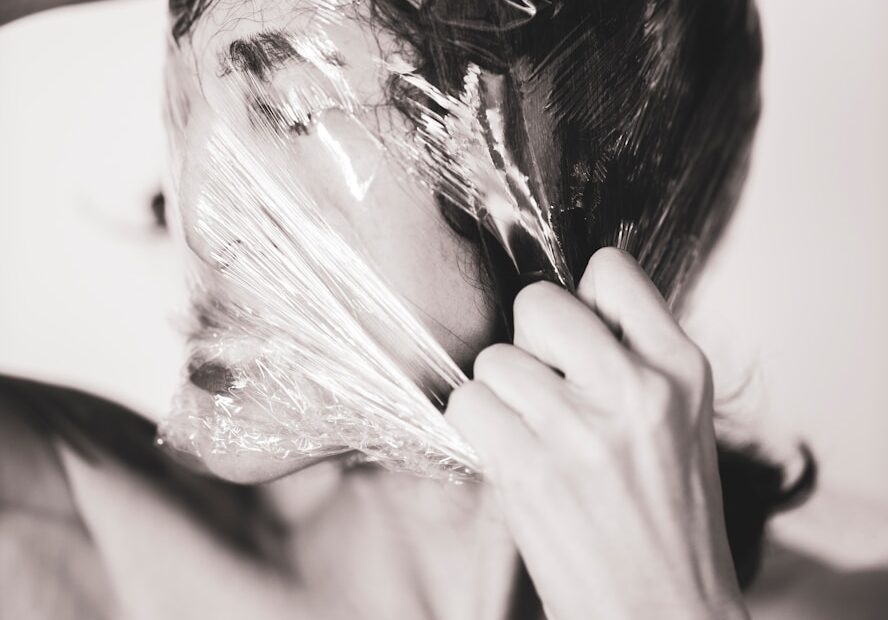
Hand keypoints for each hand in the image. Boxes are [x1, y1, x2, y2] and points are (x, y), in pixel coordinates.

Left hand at [446, 248, 747, 619]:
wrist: (664, 610)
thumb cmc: (668, 521)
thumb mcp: (680, 421)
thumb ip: (633, 357)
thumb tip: (565, 308)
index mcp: (680, 370)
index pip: (611, 271)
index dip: (580, 296)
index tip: (573, 333)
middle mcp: (633, 389)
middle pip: (537, 303)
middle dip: (529, 339)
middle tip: (545, 385)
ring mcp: (578, 428)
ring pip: (494, 359)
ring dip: (500, 395)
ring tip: (533, 435)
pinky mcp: (527, 468)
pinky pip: (467, 404)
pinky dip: (476, 426)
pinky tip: (509, 455)